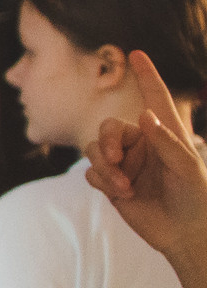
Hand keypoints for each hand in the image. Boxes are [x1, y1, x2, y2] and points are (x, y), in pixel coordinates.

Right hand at [86, 50, 206, 267]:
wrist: (184, 233)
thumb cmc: (196, 197)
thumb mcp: (188, 168)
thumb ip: (167, 141)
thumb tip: (144, 115)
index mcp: (165, 134)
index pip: (155, 99)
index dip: (147, 76)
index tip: (138, 54)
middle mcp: (142, 144)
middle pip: (109, 126)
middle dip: (108, 141)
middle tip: (116, 159)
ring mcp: (125, 163)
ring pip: (95, 149)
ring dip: (105, 166)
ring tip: (123, 186)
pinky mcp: (111, 182)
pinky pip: (91, 172)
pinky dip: (102, 180)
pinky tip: (121, 193)